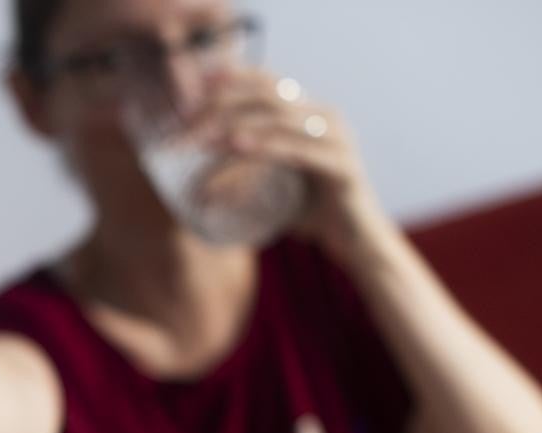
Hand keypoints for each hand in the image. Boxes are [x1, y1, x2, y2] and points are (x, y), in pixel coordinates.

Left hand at [186, 67, 395, 258]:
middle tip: (183, 126)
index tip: (188, 95)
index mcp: (312, 114)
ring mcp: (338, 139)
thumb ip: (243, 180)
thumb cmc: (312, 214)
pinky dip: (264, 146)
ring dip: (233, 125)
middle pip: (268, 95)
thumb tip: (194, 190)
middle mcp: (327, 118)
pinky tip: (236, 146)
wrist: (358, 244)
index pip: (268, 82)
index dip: (229, 81)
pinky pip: (298, 150)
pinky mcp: (343, 167)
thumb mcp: (273, 186)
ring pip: (279, 118)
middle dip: (220, 106)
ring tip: (199, 139)